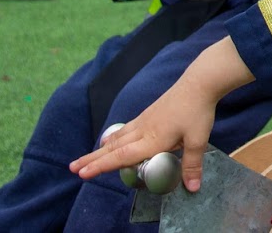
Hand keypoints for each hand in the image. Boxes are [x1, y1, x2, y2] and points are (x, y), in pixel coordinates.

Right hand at [70, 38, 254, 191]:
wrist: (198, 83)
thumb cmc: (197, 111)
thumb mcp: (198, 140)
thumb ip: (191, 165)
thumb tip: (192, 188)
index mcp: (151, 140)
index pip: (121, 156)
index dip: (101, 166)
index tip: (83, 174)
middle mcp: (143, 131)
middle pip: (112, 148)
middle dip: (92, 160)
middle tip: (73, 168)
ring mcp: (144, 121)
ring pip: (116, 138)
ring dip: (100, 149)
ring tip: (86, 158)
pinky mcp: (148, 114)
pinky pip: (125, 130)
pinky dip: (113, 138)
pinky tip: (111, 140)